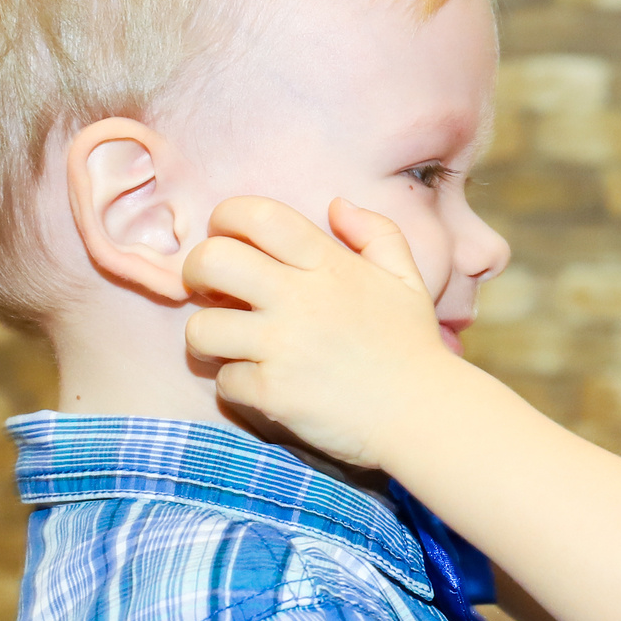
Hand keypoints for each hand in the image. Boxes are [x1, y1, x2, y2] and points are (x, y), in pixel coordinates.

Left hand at [182, 197, 448, 467]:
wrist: (424, 416)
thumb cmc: (412, 347)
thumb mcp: (406, 279)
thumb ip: (376, 233)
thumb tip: (337, 204)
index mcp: (328, 265)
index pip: (257, 216)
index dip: (227, 218)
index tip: (229, 240)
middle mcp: (300, 298)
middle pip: (211, 261)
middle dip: (196, 272)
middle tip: (209, 291)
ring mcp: (283, 347)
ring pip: (201, 328)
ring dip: (208, 338)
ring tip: (228, 346)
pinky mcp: (274, 393)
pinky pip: (224, 381)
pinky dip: (237, 386)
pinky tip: (261, 386)